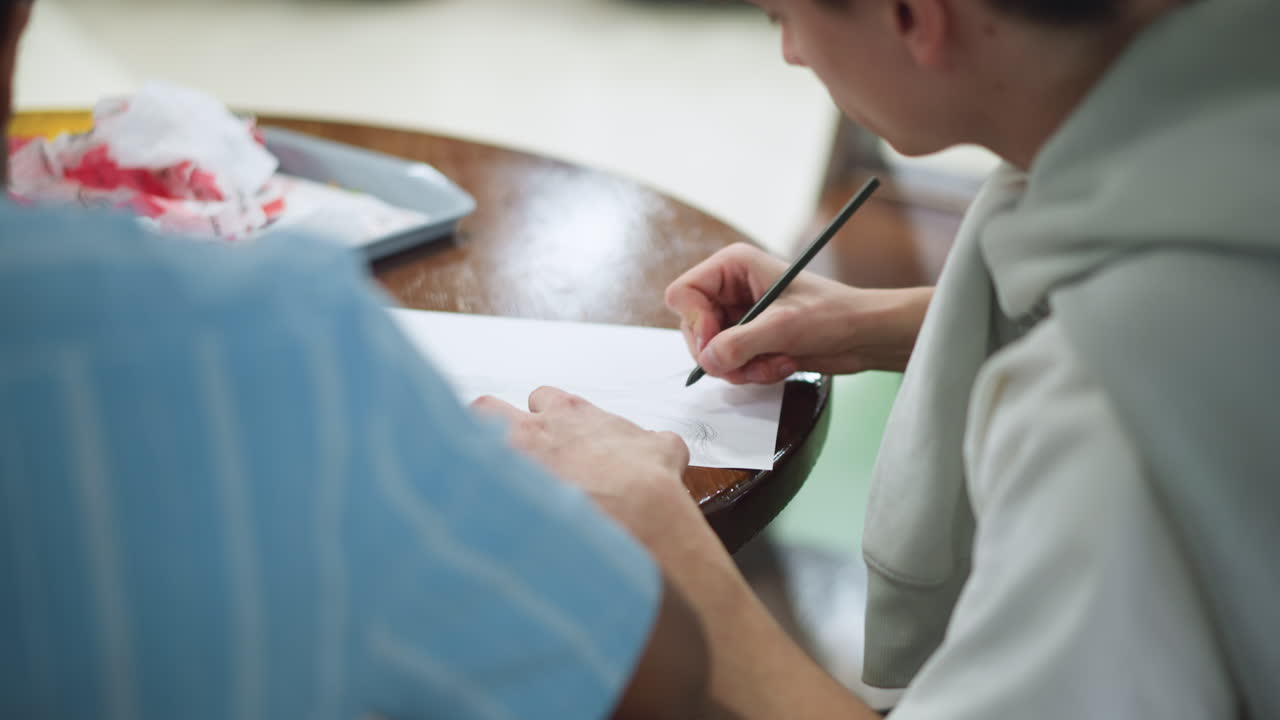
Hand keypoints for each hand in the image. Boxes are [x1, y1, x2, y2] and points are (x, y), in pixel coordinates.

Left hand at [472, 387, 695, 544]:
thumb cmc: (649, 484)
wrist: (639, 516)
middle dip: (491, 426)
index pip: (540, 398)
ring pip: (468, 439)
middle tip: (502, 453)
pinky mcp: (500, 495)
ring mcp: (513, 460)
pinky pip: (468, 490)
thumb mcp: (664, 450)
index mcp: (571, 414)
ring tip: (478, 479)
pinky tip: (478, 516)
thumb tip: (656, 448)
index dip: (542, 417)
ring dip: (471, 455)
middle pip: (489, 409)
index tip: (548, 437)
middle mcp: (535, 430)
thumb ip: (651, 442)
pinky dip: (470, 500)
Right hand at [665, 243, 931, 382]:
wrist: (864, 335)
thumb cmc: (834, 315)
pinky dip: (752, 373)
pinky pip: (730, 365)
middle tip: (749, 362)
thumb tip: (708, 360)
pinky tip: (781, 365)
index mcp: (733, 266)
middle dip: (723, 353)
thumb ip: (740, 343)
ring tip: (775, 363)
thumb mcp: (784, 326)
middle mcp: (730, 289)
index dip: (695, 323)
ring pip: (710, 353)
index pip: (683, 294)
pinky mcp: (749, 339)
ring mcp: (738, 316)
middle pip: (693, 329)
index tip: (719, 343)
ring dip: (741, 368)